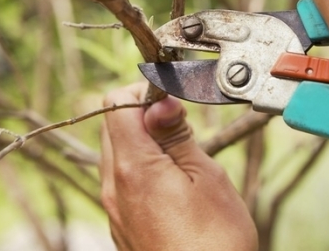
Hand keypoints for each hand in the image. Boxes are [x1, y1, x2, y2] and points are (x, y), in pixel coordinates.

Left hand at [99, 83, 257, 250]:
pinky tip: (173, 182)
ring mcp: (114, 209)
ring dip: (144, 141)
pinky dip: (142, 167)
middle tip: (181, 125)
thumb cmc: (215, 241)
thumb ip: (177, 135)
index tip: (173, 100)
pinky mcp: (122, 225)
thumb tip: (161, 101)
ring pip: (117, 153)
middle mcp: (113, 187)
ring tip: (181, 154)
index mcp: (133, 168)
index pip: (117, 104)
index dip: (145, 92)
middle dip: (143, 114)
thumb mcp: (206, 177)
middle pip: (113, 126)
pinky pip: (122, 181)